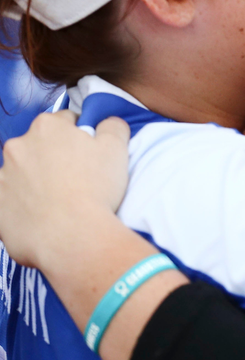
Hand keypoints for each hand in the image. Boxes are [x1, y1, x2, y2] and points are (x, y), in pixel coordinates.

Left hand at [0, 111, 129, 269]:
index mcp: (46, 127)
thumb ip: (112, 126)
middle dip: (54, 157)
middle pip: (40, 146)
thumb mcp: (117, 148)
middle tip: (76, 178)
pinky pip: (11, 199)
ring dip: (37, 180)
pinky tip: (43, 215)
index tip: (88, 154)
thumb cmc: (96, 190)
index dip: (80, 136)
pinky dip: (24, 204)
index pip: (65, 121)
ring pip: (23, 172)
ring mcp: (3, 177)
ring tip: (59, 200)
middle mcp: (18, 146)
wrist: (73, 237)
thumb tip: (107, 124)